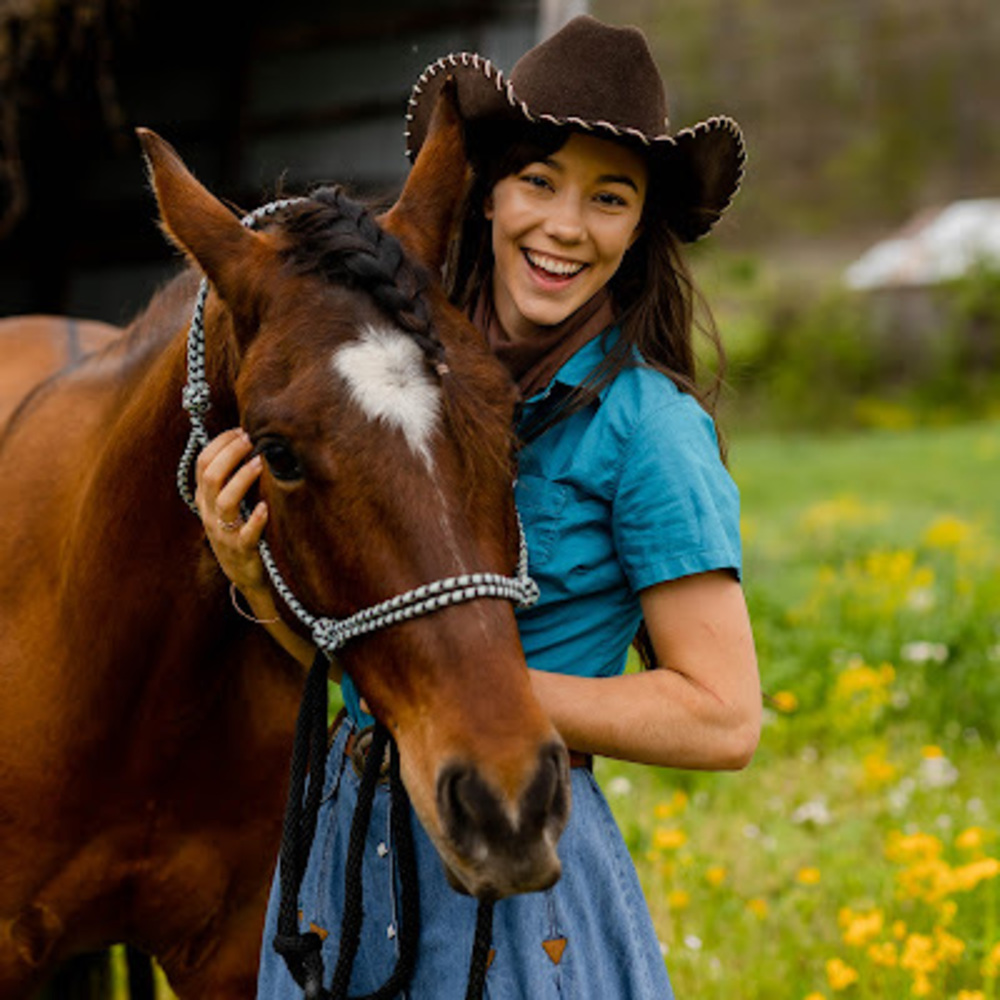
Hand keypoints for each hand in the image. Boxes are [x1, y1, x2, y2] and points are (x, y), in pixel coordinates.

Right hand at [195, 428, 268, 593]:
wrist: (246, 576)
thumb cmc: (241, 531)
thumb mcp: (229, 505)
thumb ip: (232, 479)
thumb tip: (247, 441)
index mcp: (205, 500)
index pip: (202, 463)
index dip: (219, 444)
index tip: (240, 430)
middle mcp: (210, 514)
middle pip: (211, 476)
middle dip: (230, 453)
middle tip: (251, 439)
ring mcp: (224, 533)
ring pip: (225, 501)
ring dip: (242, 479)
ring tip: (260, 463)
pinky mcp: (241, 551)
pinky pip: (245, 535)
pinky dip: (255, 520)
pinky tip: (266, 507)